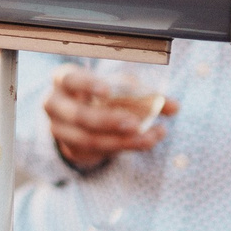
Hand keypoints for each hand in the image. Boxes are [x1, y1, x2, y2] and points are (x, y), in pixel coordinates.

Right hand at [44, 66, 177, 171]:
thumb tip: (174, 106)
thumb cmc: (100, 95)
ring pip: (89, 138)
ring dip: (121, 140)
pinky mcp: (71, 148)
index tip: (108, 90)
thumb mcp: (118, 88)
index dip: (87, 85)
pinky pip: (96, 151)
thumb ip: (145, 94)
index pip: (70, 80)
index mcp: (64, 80)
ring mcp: (60, 129)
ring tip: (148, 138)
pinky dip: (122, 147)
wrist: (77, 119)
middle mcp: (56, 104)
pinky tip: (144, 143)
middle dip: (108, 120)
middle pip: (79, 115)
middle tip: (135, 123)